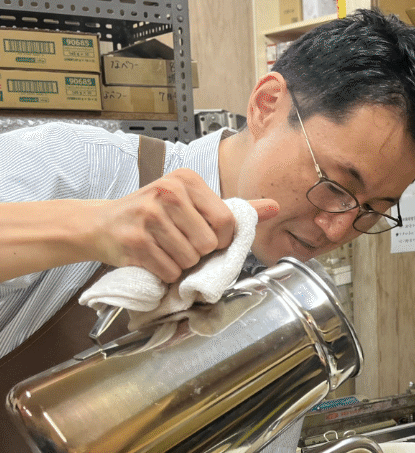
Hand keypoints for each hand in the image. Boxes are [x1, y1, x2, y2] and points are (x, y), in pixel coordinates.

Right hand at [86, 169, 278, 282]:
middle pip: (209, 243)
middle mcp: (168, 192)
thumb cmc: (153, 214)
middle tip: (179, 242)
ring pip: (190, 260)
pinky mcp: (134, 241)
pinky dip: (165, 273)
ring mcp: (149, 216)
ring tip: (164, 249)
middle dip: (199, 253)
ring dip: (181, 264)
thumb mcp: (193, 202)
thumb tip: (274, 207)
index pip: (227, 221)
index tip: (205, 236)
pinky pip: (169, 271)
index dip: (221, 239)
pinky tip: (152, 258)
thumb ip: (235, 209)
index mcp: (187, 179)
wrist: (101, 224)